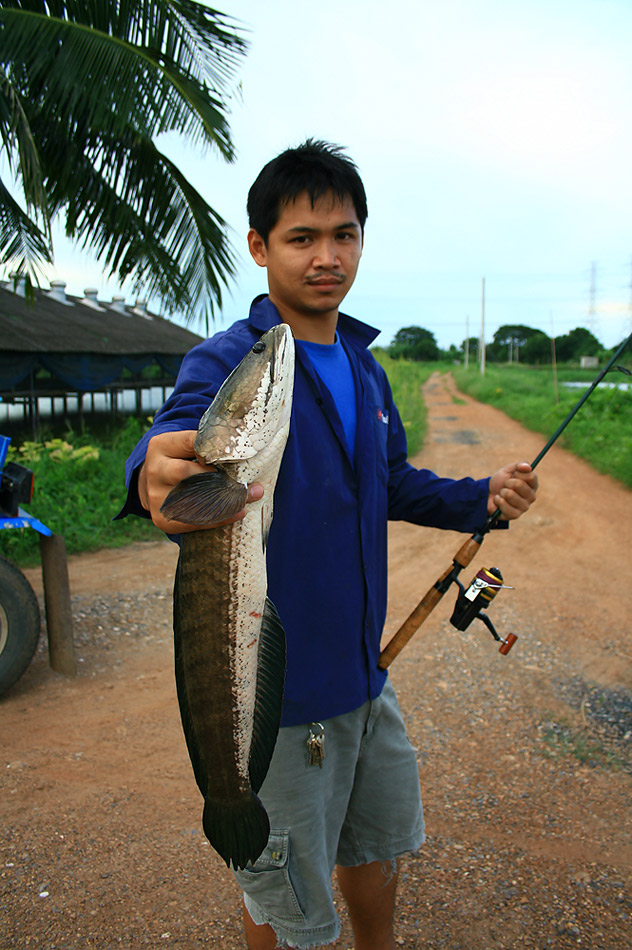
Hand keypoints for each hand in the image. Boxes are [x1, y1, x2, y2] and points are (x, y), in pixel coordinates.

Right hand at [137, 430, 262, 532]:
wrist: (154, 484)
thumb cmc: (179, 460)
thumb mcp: (184, 445)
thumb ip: (205, 444)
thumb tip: (244, 444)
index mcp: (160, 446)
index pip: (191, 443)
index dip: (214, 449)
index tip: (239, 453)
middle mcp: (155, 470)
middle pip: (186, 473)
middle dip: (219, 477)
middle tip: (247, 480)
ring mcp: (156, 497)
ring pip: (192, 500)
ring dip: (225, 500)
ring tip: (251, 496)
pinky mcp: (161, 519)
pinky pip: (193, 522)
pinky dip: (218, 519)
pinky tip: (239, 512)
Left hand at [487, 461, 537, 519]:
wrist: (488, 493)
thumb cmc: (501, 481)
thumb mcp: (509, 469)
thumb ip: (520, 464)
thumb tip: (528, 467)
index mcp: (533, 485)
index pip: (531, 476)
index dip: (519, 473)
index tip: (513, 474)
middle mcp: (531, 496)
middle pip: (520, 484)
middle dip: (507, 482)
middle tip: (505, 485)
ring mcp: (524, 507)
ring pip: (510, 494)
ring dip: (502, 492)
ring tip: (502, 493)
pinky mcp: (515, 515)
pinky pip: (505, 505)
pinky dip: (498, 500)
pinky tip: (498, 501)